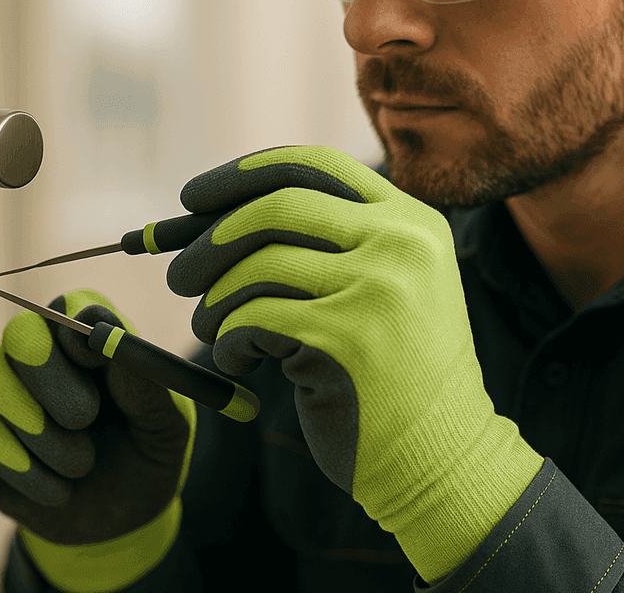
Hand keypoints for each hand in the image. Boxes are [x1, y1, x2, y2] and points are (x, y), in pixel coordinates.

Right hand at [0, 290, 194, 590]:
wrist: (119, 524)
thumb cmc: (146, 460)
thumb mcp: (167, 429)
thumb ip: (147, 385)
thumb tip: (112, 341)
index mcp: (94, 340)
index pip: (71, 307)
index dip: (76, 332)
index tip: (93, 363)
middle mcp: (45, 356)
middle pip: (22, 335)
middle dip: (53, 382)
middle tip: (85, 420)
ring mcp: (8, 393)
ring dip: (47, 437)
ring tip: (82, 466)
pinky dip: (26, 470)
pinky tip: (58, 490)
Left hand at [167, 146, 540, 581]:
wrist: (444, 458)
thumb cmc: (390, 375)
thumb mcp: (378, 290)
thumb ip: (319, 247)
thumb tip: (203, 217)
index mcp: (411, 221)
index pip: (313, 165)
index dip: (242, 175)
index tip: (192, 199)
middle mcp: (402, 243)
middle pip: (275, 207)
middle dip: (208, 240)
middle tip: (179, 276)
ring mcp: (381, 288)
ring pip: (257, 266)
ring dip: (214, 301)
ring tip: (211, 329)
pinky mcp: (350, 339)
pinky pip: (254, 320)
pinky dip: (228, 340)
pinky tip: (239, 362)